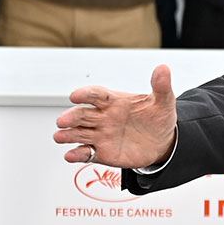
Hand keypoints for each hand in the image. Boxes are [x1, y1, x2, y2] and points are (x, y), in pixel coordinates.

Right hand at [54, 64, 178, 168]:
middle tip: (63, 121)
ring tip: (60, 136)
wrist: (162, 142)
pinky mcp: (101, 152)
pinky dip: (77, 154)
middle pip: (82, 115)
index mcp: (114, 102)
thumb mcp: (163, 102)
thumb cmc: (158, 118)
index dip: (85, 94)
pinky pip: (85, 153)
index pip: (96, 95)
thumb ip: (161, 86)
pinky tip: (71, 155)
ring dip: (68, 135)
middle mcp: (103, 117)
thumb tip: (163, 69)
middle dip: (71, 117)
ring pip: (78, 133)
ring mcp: (100, 135)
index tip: (75, 96)